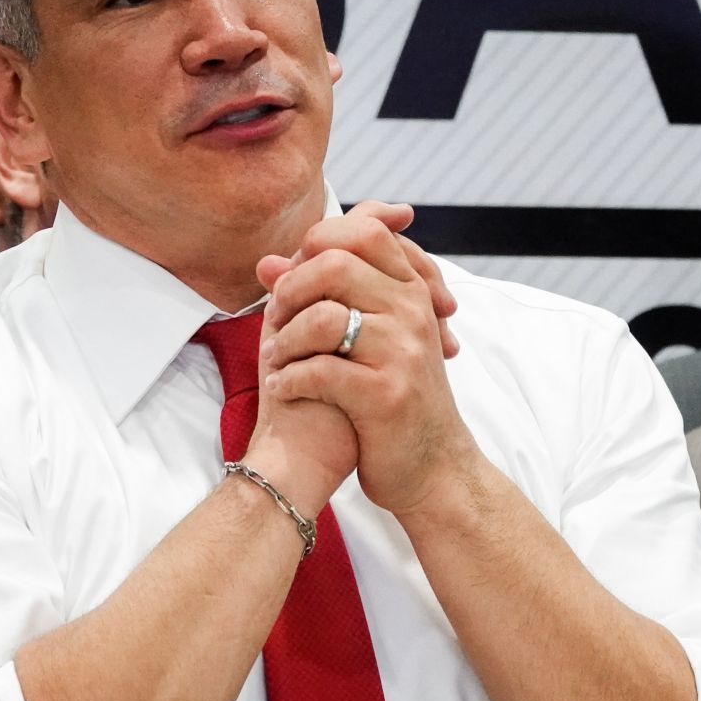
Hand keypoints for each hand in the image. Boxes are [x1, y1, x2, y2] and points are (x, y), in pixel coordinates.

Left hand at [255, 209, 482, 521]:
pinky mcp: (386, 395)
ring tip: (277, 359)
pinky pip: (321, 370)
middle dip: (291, 291)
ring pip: (324, 316)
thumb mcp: (370, 339)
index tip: (295, 278)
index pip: (365, 231)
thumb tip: (266, 262)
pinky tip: (283, 389)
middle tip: (276, 320)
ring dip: (286, 339)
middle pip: (336, 264)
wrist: (434, 469)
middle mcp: (413, 312)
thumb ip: (325, 295)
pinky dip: (290, 379)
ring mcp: (403, 352)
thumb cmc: (392, 400)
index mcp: (411, 291)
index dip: (317, 243)